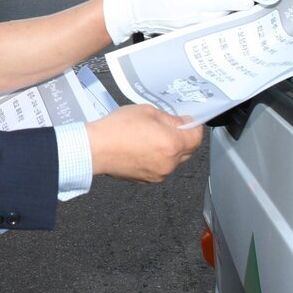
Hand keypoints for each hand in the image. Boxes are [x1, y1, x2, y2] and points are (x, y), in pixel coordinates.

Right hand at [86, 105, 202, 182]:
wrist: (96, 149)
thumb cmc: (118, 129)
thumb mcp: (148, 112)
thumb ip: (170, 119)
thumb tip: (183, 123)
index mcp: (172, 144)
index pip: (197, 138)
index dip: (195, 127)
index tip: (189, 121)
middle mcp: (169, 163)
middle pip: (188, 151)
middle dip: (183, 138)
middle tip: (170, 126)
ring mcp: (159, 174)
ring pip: (174, 160)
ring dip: (169, 149)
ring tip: (152, 136)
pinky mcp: (147, 180)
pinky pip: (161, 168)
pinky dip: (158, 158)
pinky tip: (143, 147)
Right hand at [102, 0, 254, 43]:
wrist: (129, 10)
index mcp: (185, 3)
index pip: (217, 3)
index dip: (235, 2)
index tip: (250, 0)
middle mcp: (188, 19)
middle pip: (221, 14)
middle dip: (232, 5)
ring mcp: (187, 28)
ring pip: (214, 20)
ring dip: (222, 10)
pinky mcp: (184, 31)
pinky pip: (205, 24)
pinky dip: (212, 15)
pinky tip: (208, 3)